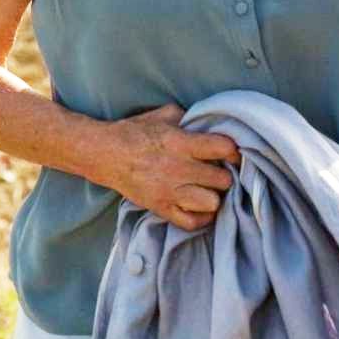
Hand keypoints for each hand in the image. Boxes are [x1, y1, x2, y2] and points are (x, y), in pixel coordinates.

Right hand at [95, 104, 241, 230]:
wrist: (104, 154)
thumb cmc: (134, 132)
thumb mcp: (163, 115)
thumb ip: (189, 118)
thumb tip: (210, 122)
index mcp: (181, 143)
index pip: (224, 148)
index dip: (234, 151)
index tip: (232, 153)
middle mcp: (178, 169)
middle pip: (223, 180)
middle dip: (225, 175)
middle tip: (218, 173)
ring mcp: (170, 192)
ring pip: (212, 203)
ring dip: (214, 196)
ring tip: (208, 190)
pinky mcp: (161, 208)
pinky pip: (192, 222)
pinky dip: (200, 218)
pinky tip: (199, 207)